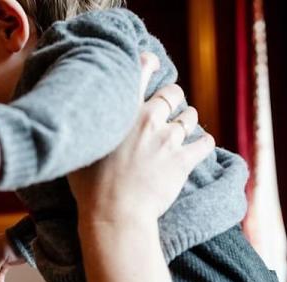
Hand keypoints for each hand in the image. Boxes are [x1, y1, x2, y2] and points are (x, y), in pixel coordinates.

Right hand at [68, 53, 215, 227]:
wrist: (114, 214)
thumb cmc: (90, 188)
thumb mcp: (81, 151)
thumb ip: (87, 132)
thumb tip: (81, 124)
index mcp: (122, 114)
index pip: (139, 74)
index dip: (149, 63)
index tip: (153, 62)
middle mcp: (147, 120)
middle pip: (172, 94)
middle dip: (174, 98)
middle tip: (170, 106)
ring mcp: (167, 140)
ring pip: (190, 117)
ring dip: (188, 121)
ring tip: (183, 128)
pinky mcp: (183, 160)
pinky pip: (205, 144)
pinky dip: (204, 144)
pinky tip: (200, 146)